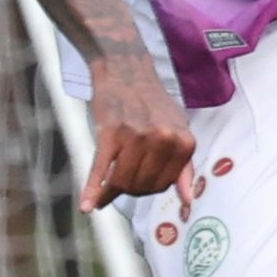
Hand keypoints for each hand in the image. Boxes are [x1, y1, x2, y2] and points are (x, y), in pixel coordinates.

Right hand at [80, 50, 197, 212]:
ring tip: (106, 190)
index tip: (139, 186)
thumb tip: (189, 201)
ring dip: (112, 191)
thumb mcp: (178, 130)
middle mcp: (163, 140)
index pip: (164, 184)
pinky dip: (92, 190)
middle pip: (143, 185)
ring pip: (123, 181)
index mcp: (183, 142)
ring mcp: (136, 138)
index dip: (149, 189)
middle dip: (130, 189)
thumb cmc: (153, 104)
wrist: (126, 71)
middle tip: (121, 182)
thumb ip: (184, 166)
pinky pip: (101, 171)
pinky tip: (87, 205)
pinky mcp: (110, 134)